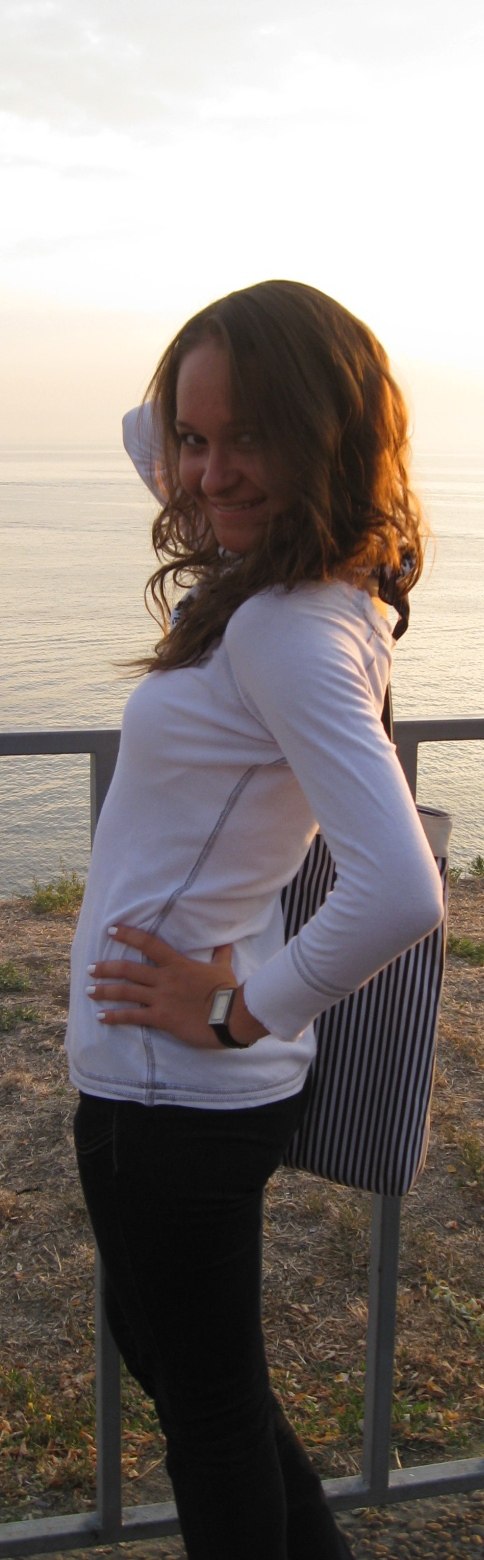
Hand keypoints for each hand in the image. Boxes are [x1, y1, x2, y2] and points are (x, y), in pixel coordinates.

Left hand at [86, 924, 239, 1049]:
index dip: (128, 935)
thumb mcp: (223, 969)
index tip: (112, 930)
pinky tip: (101, 1017)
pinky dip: (115, 1017)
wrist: (231, 1016)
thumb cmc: (227, 992)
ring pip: (126, 992)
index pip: (149, 943)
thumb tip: (228, 943)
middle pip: (128, 970)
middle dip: (106, 968)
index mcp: (177, 964)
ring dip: (105, 991)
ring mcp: (161, 998)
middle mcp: (164, 979)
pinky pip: (133, 1016)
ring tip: (89, 991)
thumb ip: (220, 955)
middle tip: (90, 968)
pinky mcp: (161, 1018)